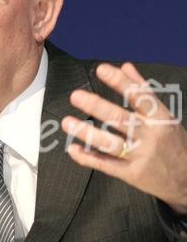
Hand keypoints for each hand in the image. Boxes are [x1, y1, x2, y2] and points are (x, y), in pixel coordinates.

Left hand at [61, 62, 186, 213]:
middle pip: (120, 119)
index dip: (120, 82)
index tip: (101, 69)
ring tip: (67, 122)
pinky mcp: (132, 174)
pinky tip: (73, 149)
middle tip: (76, 96)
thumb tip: (125, 66)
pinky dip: (88, 158)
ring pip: (110, 144)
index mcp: (160, 118)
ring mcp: (141, 156)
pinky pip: (106, 165)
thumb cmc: (174, 143)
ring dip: (86, 133)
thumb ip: (143, 90)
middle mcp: (150, 136)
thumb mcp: (166, 115)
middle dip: (96, 106)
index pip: (139, 96)